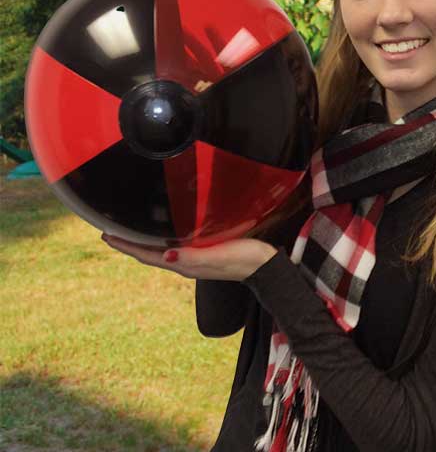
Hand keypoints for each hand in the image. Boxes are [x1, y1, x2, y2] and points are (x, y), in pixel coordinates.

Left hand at [100, 233, 277, 280]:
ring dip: (143, 242)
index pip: (147, 256)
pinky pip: (174, 247)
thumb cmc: (246, 259)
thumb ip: (194, 257)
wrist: (267, 267)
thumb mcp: (220, 255)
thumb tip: (166, 257)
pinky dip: (161, 240)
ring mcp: (195, 259)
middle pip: (149, 254)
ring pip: (160, 250)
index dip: (126, 246)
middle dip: (129, 243)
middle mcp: (186, 263)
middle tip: (109, 231)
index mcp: (186, 264)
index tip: (106, 235)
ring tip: (129, 232)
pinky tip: (164, 234)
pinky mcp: (205, 253)